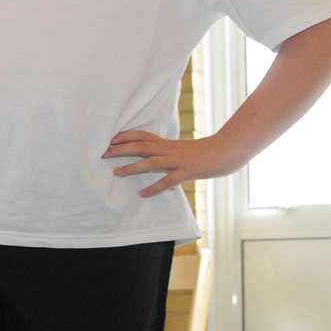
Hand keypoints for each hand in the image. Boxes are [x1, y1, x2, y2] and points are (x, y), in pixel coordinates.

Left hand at [103, 130, 244, 197]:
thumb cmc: (206, 151)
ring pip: (151, 162)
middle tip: (101, 153)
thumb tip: (153, 155)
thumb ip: (167, 151)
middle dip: (120, 149)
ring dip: (132, 167)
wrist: (229, 150)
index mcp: (168, 143)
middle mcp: (170, 149)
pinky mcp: (188, 171)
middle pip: (141, 146)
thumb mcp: (183, 148)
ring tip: (116, 173)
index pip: (142, 136)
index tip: (107, 138)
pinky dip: (155, 187)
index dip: (125, 136)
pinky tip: (143, 194)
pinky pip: (169, 180)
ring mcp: (179, 160)